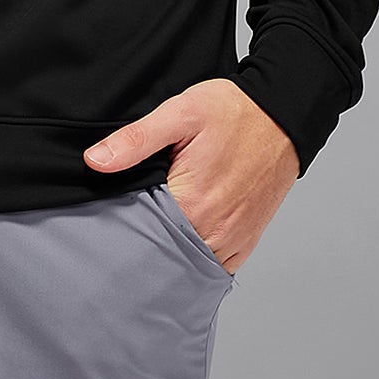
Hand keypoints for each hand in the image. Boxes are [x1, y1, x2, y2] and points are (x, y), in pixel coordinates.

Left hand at [83, 78, 299, 273]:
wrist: (283, 115)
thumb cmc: (233, 111)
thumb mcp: (179, 112)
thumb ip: (136, 139)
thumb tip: (95, 160)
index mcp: (192, 203)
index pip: (139, 232)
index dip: (120, 224)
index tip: (106, 218)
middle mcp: (214, 231)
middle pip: (163, 252)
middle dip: (142, 245)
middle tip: (122, 230)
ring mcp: (233, 239)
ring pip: (188, 263)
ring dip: (169, 255)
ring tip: (149, 238)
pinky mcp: (246, 240)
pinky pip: (216, 266)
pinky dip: (196, 261)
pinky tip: (179, 246)